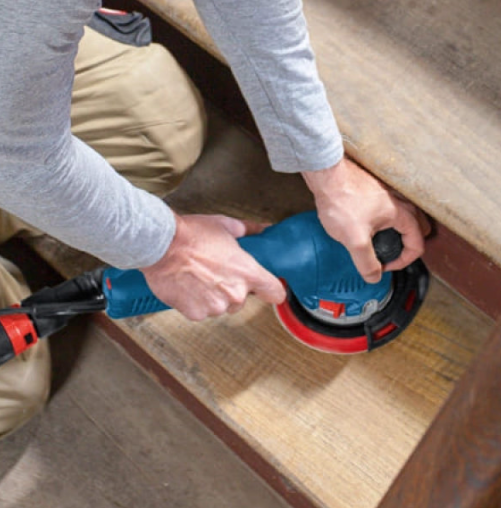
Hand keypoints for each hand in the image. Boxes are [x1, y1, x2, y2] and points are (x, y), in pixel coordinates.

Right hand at [139, 213, 285, 320]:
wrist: (161, 244)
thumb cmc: (192, 234)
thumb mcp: (225, 226)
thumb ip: (249, 229)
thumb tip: (263, 227)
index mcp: (248, 272)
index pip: (275, 293)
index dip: (271, 290)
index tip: (266, 290)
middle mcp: (236, 293)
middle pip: (242, 299)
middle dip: (231, 289)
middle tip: (215, 272)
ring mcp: (216, 306)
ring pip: (220, 306)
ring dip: (212, 297)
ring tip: (198, 277)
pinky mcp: (197, 314)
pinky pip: (201, 312)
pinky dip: (195, 303)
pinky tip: (187, 286)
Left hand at [302, 158, 428, 282]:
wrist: (326, 176)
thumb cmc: (342, 200)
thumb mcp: (354, 240)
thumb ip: (366, 262)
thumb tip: (373, 276)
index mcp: (402, 214)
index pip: (417, 244)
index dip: (403, 262)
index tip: (384, 266)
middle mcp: (400, 201)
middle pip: (415, 230)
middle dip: (404, 247)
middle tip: (387, 255)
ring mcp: (388, 194)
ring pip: (402, 219)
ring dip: (394, 234)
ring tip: (375, 243)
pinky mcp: (375, 191)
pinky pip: (387, 211)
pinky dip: (382, 223)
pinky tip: (364, 226)